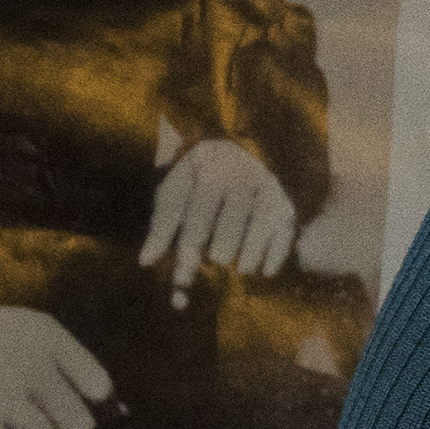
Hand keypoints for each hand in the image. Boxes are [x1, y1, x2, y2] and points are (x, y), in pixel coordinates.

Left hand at [140, 138, 298, 293]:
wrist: (233, 157)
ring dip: (253, 250)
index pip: (196, 206)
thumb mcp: (174, 196)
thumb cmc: (196, 185)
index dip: (188, 236)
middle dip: (225, 242)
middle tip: (218, 260)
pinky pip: (284, 229)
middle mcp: (238, 171)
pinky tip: (266, 271)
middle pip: (233, 213)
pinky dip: (277, 252)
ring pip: (262, 220)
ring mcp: (265, 185)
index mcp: (206, 165)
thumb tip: (145, 261)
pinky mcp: (284, 202)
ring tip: (242, 269)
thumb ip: (162, 227)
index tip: (181, 265)